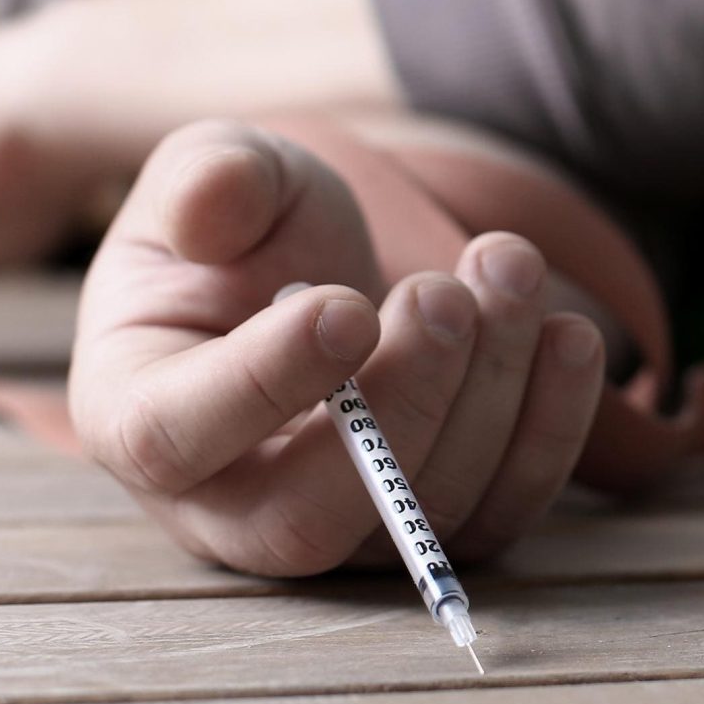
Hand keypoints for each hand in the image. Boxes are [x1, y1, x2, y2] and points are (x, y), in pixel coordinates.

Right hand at [68, 121, 605, 575]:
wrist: (317, 270)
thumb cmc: (247, 228)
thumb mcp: (214, 173)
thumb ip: (209, 179)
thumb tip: (212, 204)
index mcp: (134, 414)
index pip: (177, 438)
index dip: (266, 382)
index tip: (347, 302)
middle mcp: (225, 505)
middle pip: (310, 518)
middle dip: (403, 404)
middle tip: (450, 292)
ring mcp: (337, 531)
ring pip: (422, 515)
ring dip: (491, 390)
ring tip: (510, 267)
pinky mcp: (431, 525)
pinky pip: (501, 514)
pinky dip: (551, 430)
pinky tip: (568, 337)